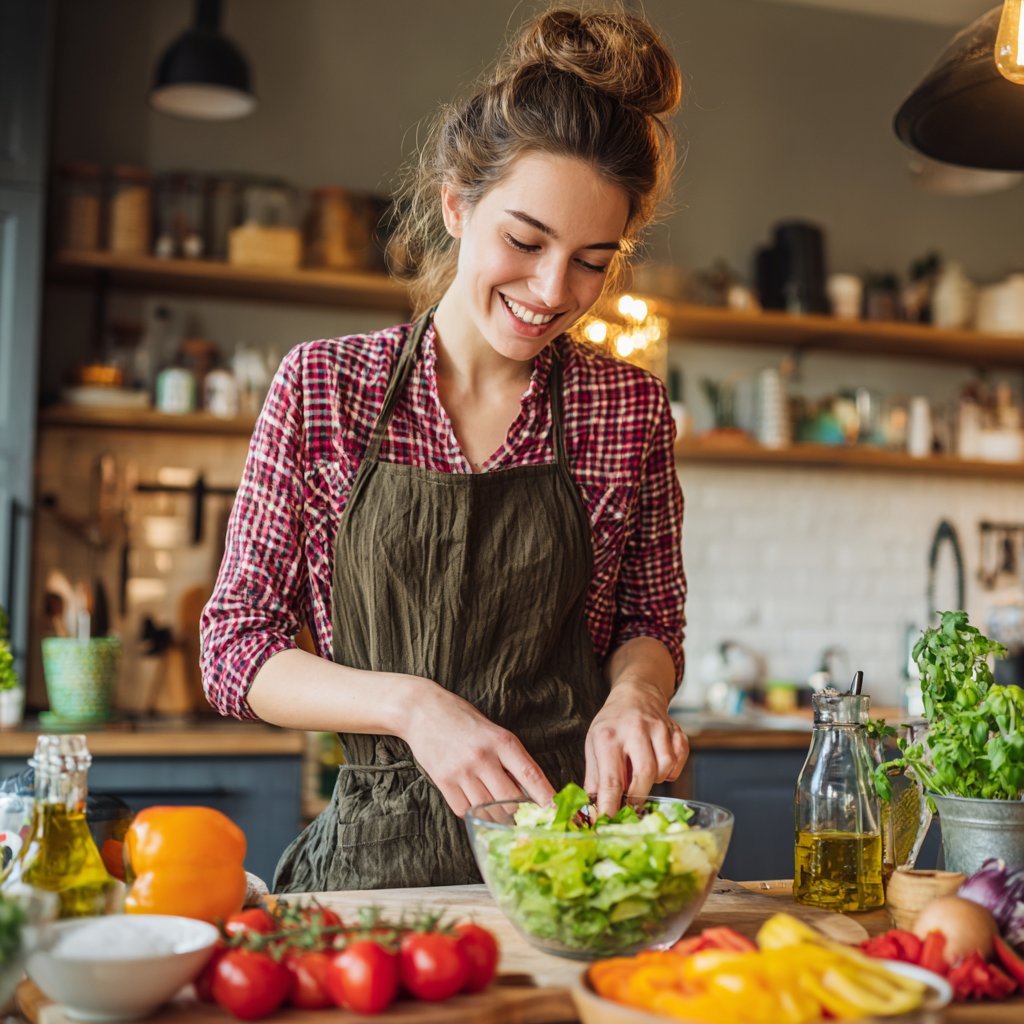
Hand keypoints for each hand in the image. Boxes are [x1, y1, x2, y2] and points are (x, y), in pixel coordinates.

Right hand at [400, 679, 555, 817]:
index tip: (557, 812)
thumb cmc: (462, 719)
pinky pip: (465, 811)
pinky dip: (473, 811)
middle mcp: (483, 757)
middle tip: (523, 815)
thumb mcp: (494, 732)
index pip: (531, 775)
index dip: (546, 797)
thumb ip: (510, 758)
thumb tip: (529, 790)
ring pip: (489, 810)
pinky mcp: (443, 781)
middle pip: (511, 801)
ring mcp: (462, 771)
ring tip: (496, 806)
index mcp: (502, 741)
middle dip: (519, 812)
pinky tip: (474, 800)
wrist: (421, 709)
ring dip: (497, 814)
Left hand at [584, 678, 688, 818]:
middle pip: (644, 773)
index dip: (610, 804)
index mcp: (608, 736)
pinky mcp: (676, 729)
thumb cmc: (612, 725)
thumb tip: (592, 810)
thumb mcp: (594, 745)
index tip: (608, 821)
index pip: (611, 778)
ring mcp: (658, 728)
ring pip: (665, 766)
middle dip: (638, 796)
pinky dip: (672, 769)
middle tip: (632, 805)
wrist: (636, 695)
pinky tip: (660, 763)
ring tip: (644, 773)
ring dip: (656, 780)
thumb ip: (595, 778)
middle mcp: (634, 729)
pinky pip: (680, 758)